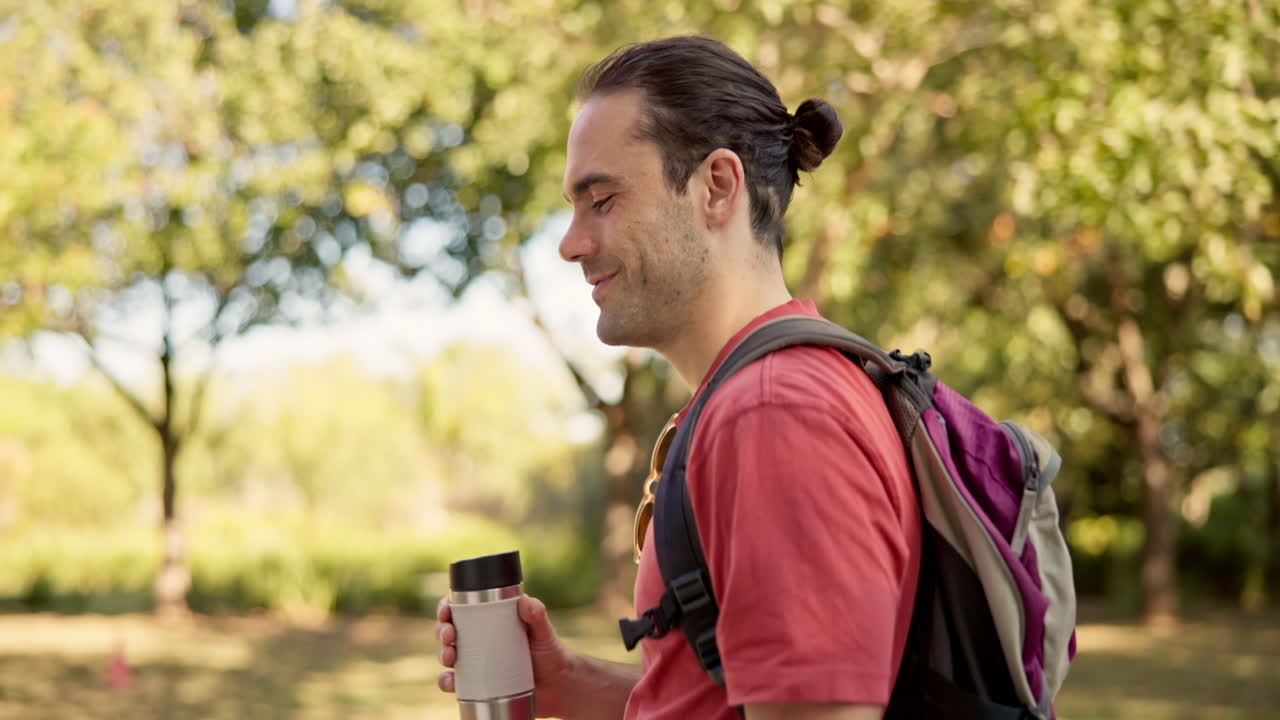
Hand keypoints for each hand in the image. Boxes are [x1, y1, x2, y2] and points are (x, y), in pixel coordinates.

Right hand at [437, 593, 578, 718]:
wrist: (557, 686)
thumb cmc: (550, 653)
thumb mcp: (544, 631)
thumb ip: (537, 614)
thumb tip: (525, 600)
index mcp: (490, 621)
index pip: (462, 609)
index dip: (447, 607)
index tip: (446, 609)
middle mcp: (478, 641)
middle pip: (449, 631)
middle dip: (441, 630)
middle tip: (449, 635)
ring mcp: (476, 663)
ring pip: (448, 656)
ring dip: (441, 655)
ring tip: (450, 657)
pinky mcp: (477, 684)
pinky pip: (454, 683)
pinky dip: (446, 682)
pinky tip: (450, 682)